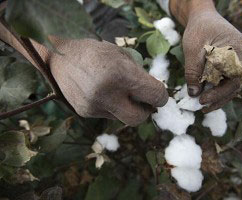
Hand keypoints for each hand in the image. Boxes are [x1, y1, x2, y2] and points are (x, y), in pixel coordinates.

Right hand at [48, 39, 167, 125]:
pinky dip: (112, 107)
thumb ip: (139, 75)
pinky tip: (103, 93)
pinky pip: (108, 115)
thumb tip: (154, 93)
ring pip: (123, 118)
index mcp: (120, 73)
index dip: (162, 96)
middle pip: (139, 118)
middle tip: (145, 101)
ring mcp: (94, 106)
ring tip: (118, 92)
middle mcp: (107, 93)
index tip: (159, 93)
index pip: (155, 95)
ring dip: (127, 108)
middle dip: (146, 111)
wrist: (58, 56)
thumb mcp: (121, 55)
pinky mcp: (85, 113)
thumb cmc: (94, 52)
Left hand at [170, 0, 241, 112]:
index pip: (234, 78)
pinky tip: (206, 96)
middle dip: (219, 98)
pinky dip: (217, 89)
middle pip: (235, 84)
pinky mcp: (230, 63)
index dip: (220, 93)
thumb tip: (194, 94)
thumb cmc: (199, 28)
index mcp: (239, 49)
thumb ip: (193, 71)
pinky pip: (227, 79)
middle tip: (202, 108)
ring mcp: (238, 60)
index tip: (203, 100)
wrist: (202, 17)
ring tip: (204, 107)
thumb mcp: (193, 49)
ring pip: (231, 84)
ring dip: (219, 97)